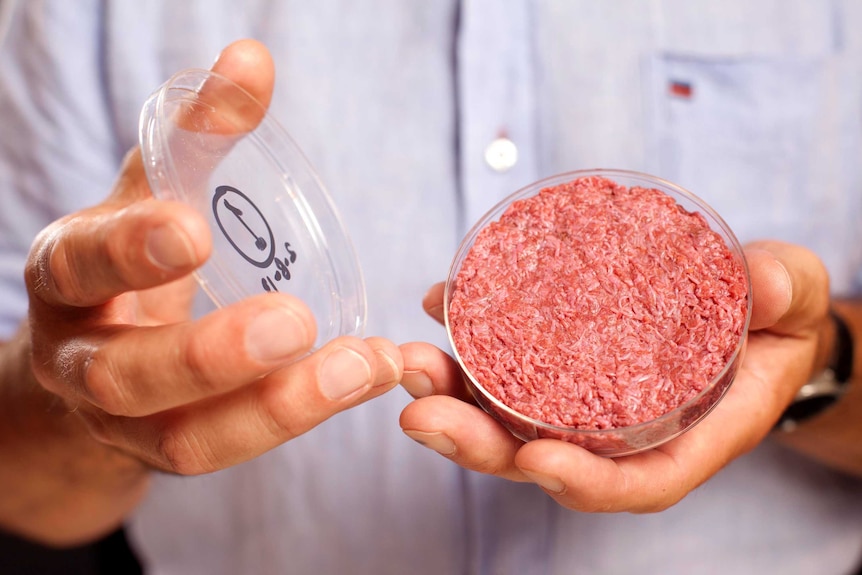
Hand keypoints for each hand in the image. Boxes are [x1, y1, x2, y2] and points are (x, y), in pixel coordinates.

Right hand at [4, 39, 400, 543]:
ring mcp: (122, 422)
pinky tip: (362, 378)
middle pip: (127, 374)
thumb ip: (197, 134)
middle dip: (211, 354)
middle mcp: (79, 359)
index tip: (191, 227)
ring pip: (185, 440)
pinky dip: (297, 419)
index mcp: (68, 276)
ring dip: (280, 408)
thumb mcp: (153, 193)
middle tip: (295, 322)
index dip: (129, 250)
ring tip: (366, 365)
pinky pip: (226, 452)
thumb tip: (251, 59)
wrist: (89, 353)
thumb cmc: (128, 262)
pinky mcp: (167, 453)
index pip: (81, 264)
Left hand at [399, 241, 830, 511]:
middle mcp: (623, 431)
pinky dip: (466, 344)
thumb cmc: (776, 318)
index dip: (583, 480)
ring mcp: (584, 401)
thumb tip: (765, 285)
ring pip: (508, 419)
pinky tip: (437, 306)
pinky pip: (505, 367)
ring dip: (451, 398)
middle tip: (422, 413)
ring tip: (409, 365)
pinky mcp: (561, 365)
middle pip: (544, 458)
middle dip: (479, 444)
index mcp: (686, 435)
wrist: (750, 308)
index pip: (633, 481)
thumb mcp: (793, 299)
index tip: (534, 460)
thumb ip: (783, 293)